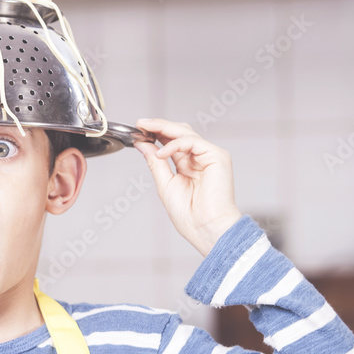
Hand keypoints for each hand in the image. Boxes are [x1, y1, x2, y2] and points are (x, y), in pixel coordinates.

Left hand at [134, 118, 242, 257]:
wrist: (205, 228)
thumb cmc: (189, 214)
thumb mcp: (165, 184)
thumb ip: (155, 163)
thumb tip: (143, 145)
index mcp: (188, 165)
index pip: (171, 142)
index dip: (155, 134)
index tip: (137, 131)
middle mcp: (199, 158)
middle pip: (179, 132)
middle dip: (158, 126)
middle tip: (140, 124)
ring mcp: (209, 156)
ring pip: (185, 132)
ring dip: (164, 128)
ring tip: (145, 129)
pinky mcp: (217, 156)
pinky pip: (192, 141)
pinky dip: (174, 144)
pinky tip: (160, 152)